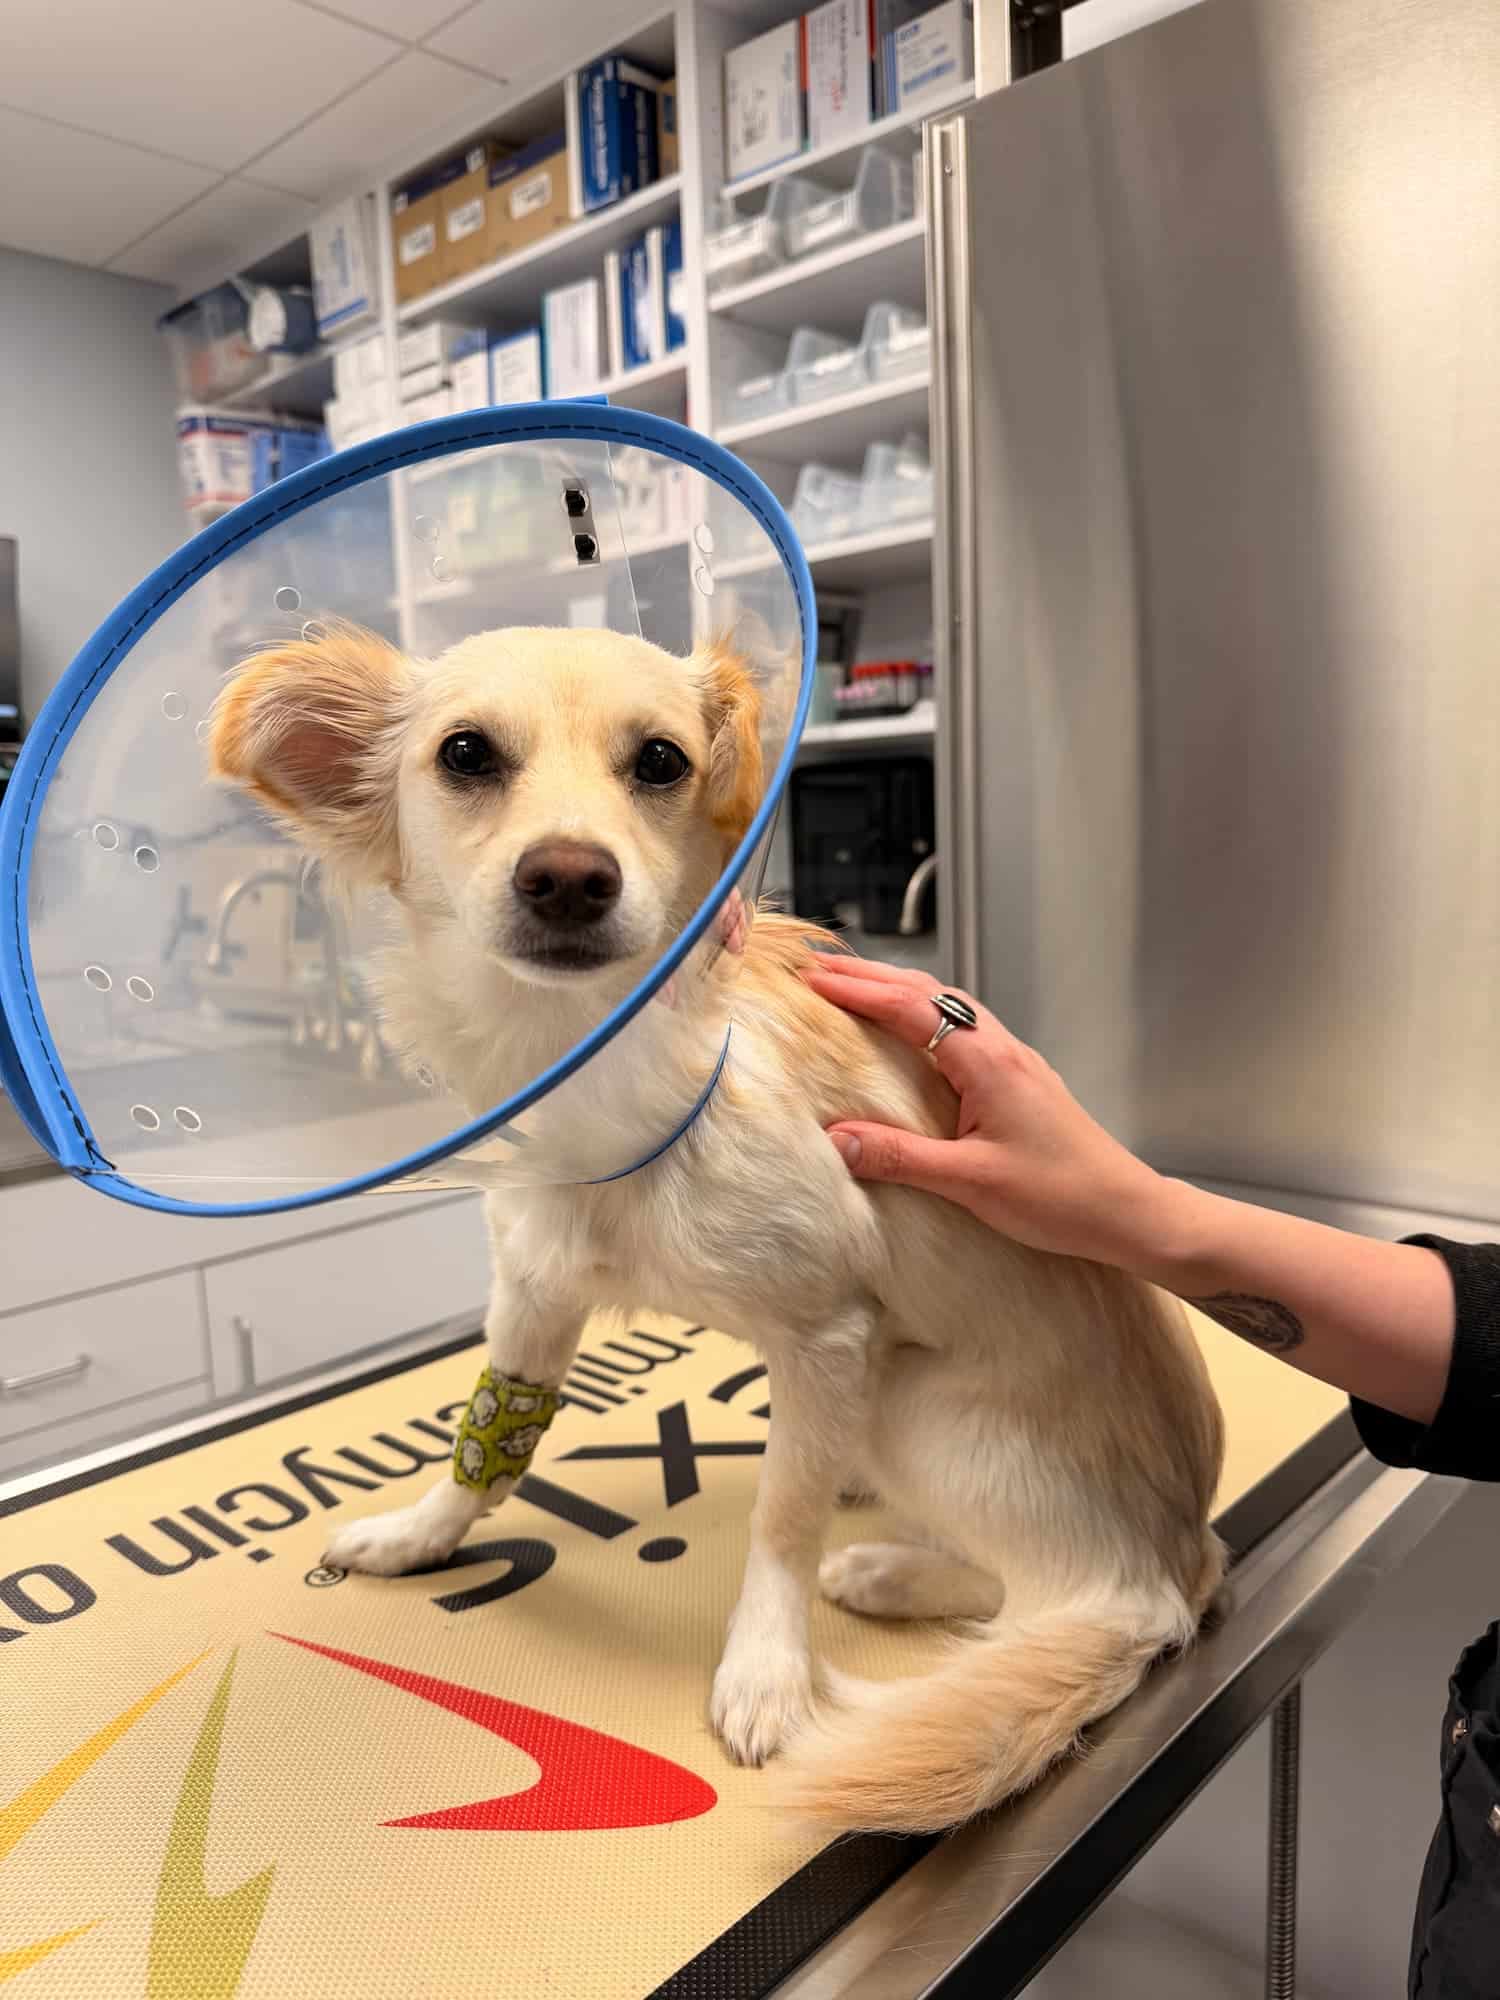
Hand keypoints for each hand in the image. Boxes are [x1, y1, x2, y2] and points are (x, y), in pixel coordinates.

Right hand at [801, 956, 1177, 1268]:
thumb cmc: (1059, 1198)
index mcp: (987, 1061)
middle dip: (871, 975)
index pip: (910, 1008)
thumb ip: (901, 1158)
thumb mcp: (971, 1183)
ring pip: (949, 1006)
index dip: (858, 990)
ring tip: (855, 989)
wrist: (1127, 1211)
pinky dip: (925, 1015)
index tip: (811, 979)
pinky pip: (962, 1029)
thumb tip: (835, 1139)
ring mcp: (1013, 1061)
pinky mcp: (1019, 1080)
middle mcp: (1000, 1048)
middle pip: (928, 992)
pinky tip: (911, 1034)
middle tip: (819, 968)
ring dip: (899, 990)